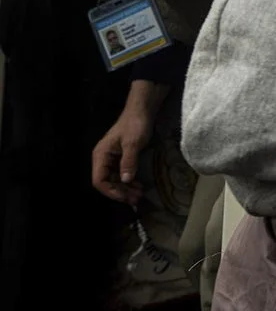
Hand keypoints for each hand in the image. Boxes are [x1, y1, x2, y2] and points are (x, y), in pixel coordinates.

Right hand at [91, 80, 168, 203]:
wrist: (143, 110)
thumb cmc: (136, 124)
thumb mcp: (133, 143)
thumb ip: (129, 161)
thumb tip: (125, 180)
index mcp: (101, 155)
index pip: (99, 180)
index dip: (111, 191)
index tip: (125, 197)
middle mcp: (103, 159)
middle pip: (107, 182)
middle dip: (120, 192)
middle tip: (136, 199)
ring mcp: (112, 159)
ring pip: (115, 180)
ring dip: (125, 189)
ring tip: (139, 195)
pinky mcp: (121, 158)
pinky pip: (122, 174)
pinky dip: (129, 182)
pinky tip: (139, 186)